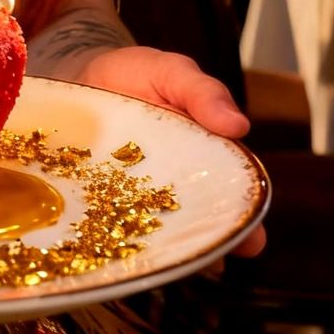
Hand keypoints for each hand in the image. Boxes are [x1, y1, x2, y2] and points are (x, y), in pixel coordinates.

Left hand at [73, 46, 266, 256]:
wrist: (82, 75)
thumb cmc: (137, 75)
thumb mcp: (172, 72)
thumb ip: (203, 92)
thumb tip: (239, 124)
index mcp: (206, 156)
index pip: (232, 192)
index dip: (244, 217)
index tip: (251, 238)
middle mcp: (179, 184)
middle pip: (201, 222)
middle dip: (211, 244)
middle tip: (214, 261)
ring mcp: (141, 197)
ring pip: (162, 233)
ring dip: (169, 249)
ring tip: (172, 261)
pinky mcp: (105, 200)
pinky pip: (119, 228)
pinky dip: (126, 242)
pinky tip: (129, 256)